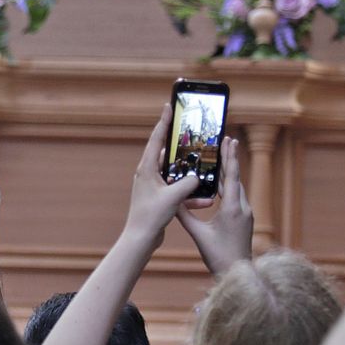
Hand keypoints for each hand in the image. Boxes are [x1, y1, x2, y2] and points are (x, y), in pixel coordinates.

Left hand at [124, 106, 203, 250]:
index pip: (156, 139)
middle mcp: (148, 174)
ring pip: (175, 173)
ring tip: (204, 168)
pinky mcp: (160, 198)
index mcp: (146, 169)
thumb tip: (198, 177)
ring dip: (189, 174)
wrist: (140, 238)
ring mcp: (154, 186)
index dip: (164, 122)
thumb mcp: (173, 197)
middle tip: (192, 133)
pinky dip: (189, 194)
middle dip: (181, 146)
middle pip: (167, 153)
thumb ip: (188, 183)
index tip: (169, 106)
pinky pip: (178, 190)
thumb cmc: (150, 216)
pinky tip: (204, 199)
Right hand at [175, 137, 252, 274]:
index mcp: (232, 208)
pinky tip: (223, 185)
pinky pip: (238, 197)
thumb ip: (185, 216)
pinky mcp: (246, 220)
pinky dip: (230, 186)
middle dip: (230, 159)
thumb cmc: (218, 255)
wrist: (238, 272)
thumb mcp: (198, 234)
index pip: (231, 176)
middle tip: (227, 141)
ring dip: (231, 172)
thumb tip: (172, 201)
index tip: (230, 140)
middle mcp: (242, 208)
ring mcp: (246, 214)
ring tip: (223, 158)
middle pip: (236, 177)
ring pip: (238, 187)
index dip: (230, 156)